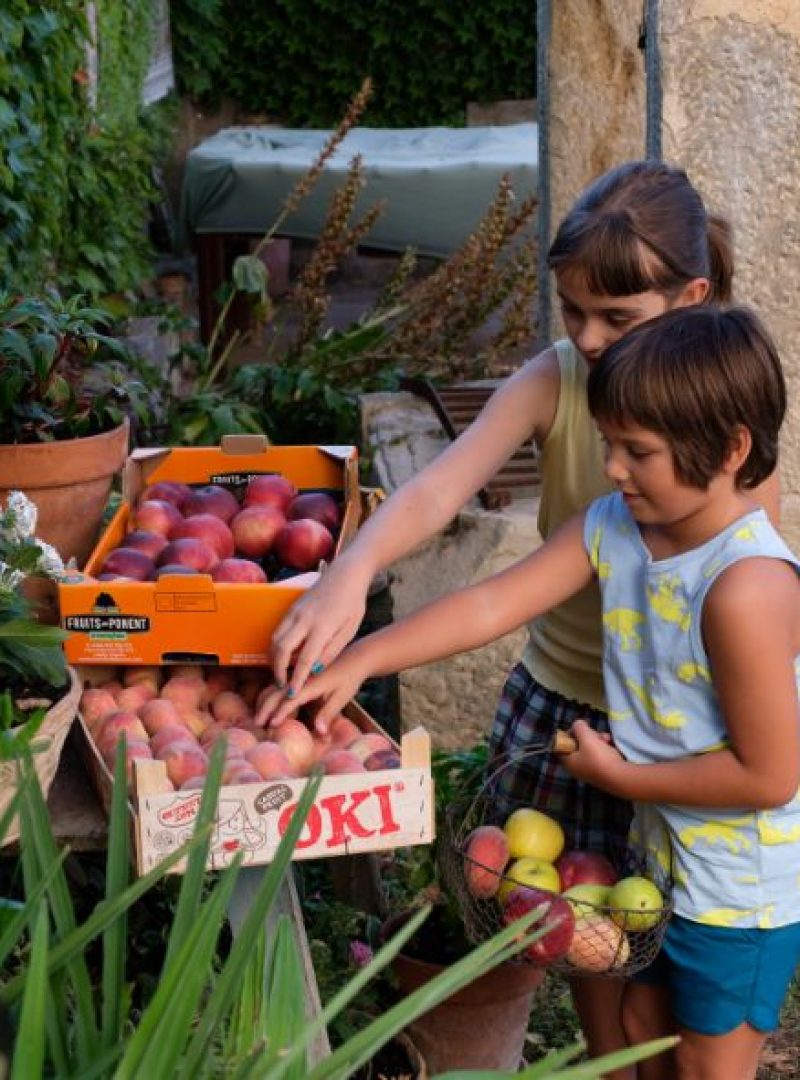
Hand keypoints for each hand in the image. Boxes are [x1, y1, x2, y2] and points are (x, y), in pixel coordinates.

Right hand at [255, 646, 370, 732]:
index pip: (291, 698)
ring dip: (265, 700)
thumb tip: (320, 734)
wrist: (354, 656)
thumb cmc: (350, 678)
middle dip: (265, 706)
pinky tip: (268, 704)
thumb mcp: (342, 697)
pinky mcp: (298, 672)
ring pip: (275, 685)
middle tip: (256, 723)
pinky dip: (271, 694)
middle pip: (277, 690)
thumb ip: (328, 714)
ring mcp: (298, 673)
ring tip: (258, 716)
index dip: (280, 712)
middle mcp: (301, 676)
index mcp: (311, 682)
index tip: (271, 724)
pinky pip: (280, 682)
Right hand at [269, 560, 369, 694]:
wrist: (345, 572)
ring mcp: (295, 611)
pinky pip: (278, 630)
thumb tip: (316, 669)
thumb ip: (333, 649)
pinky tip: (284, 656)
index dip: (297, 679)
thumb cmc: (353, 602)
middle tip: (281, 685)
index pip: (305, 659)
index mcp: (323, 626)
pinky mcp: (291, 607)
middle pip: (281, 650)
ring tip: (281, 673)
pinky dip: (276, 646)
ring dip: (274, 659)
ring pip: (275, 639)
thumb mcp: (350, 628)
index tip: (292, 694)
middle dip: (277, 671)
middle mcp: (304, 619)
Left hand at [561, 719, 625, 791]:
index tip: (578, 729)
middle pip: (577, 746)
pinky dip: (604, 748)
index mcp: (568, 762)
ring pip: (589, 749)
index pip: (561, 746)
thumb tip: (577, 725)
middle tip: (595, 733)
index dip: (568, 735)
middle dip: (587, 736)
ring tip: (607, 738)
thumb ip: (579, 727)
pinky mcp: (601, 772)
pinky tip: (611, 744)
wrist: (621, 778)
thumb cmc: (599, 757)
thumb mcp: (586, 737)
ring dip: (597, 740)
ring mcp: (589, 771)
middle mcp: (576, 768)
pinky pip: (598, 756)